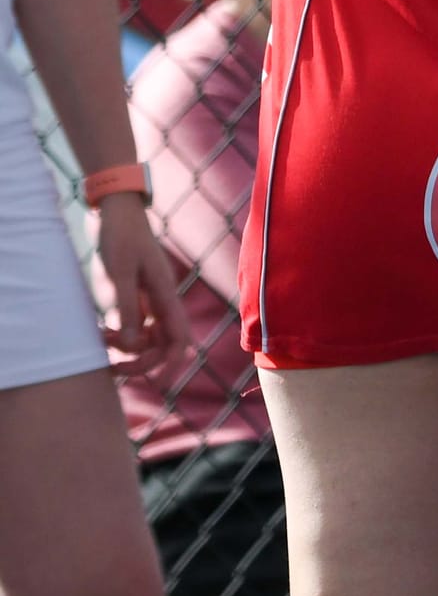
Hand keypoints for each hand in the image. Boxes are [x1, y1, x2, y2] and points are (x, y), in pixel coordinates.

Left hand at [92, 192, 189, 380]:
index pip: (178, 338)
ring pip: (147, 338)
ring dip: (127, 349)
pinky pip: (134, 326)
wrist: (116, 209)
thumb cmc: (120, 237)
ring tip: (102, 341)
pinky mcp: (137, 295)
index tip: (160, 385)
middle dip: (140, 362)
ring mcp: (150, 298)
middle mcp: (161, 300)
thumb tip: (134, 347)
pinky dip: (120, 335)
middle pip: (162, 344)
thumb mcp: (120, 273)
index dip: (172, 364)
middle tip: (111, 367)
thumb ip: (129, 309)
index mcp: (165, 293)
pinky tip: (102, 331)